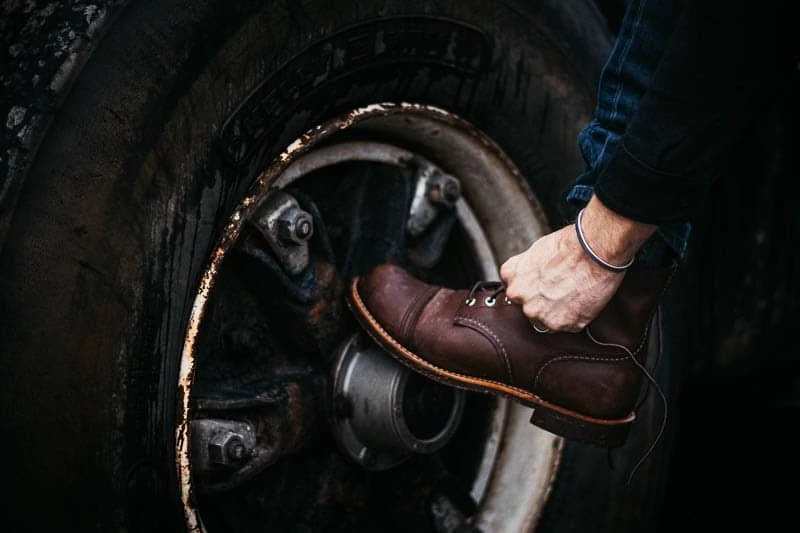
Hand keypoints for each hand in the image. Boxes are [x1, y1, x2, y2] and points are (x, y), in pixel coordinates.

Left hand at [499, 195, 656, 331]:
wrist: (594, 250)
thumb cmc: (568, 245)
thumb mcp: (535, 250)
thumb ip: (526, 269)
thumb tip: (531, 276)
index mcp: (512, 280)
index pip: (517, 292)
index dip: (533, 287)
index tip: (544, 283)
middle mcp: (521, 299)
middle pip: (530, 307)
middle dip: (544, 300)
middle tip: (562, 287)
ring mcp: (540, 314)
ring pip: (547, 318)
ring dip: (559, 311)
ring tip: (574, 292)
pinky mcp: (562, 324)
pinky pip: (568, 325)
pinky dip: (576, 316)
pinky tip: (583, 299)